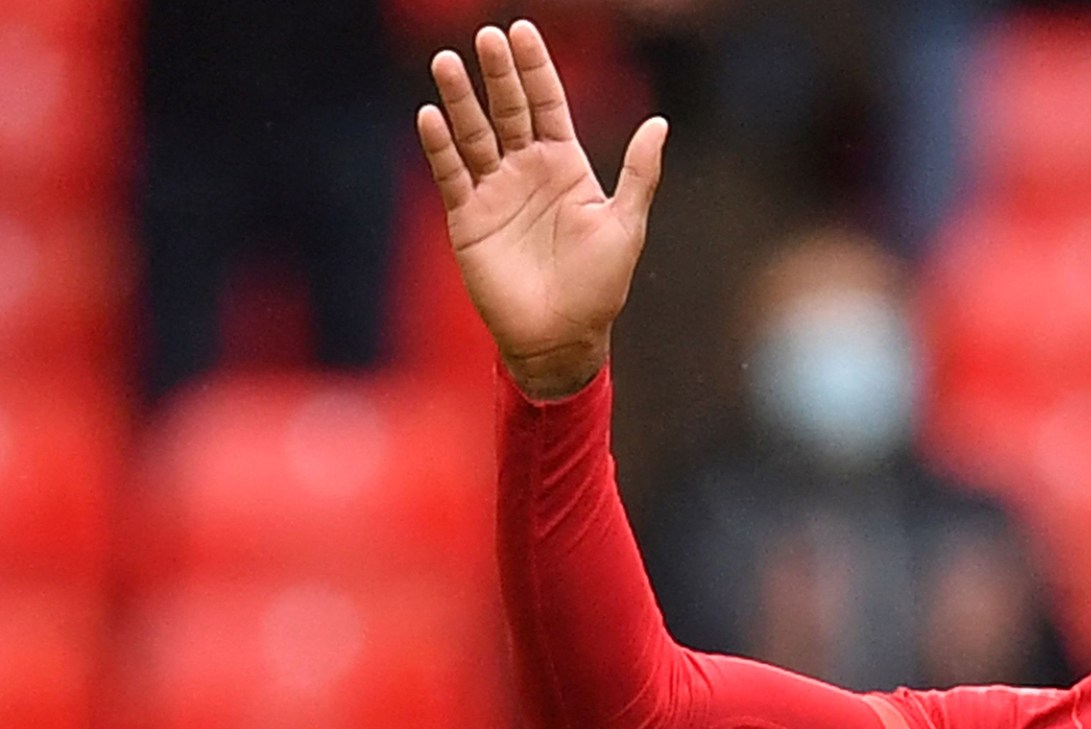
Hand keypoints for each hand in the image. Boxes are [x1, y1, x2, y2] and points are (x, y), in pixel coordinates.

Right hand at [417, 20, 666, 400]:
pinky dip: (440, 146)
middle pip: (508, 109)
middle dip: (497, 73)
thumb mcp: (626, 225)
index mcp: (566, 165)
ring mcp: (494, 191)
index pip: (548, 103)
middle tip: (485, 36)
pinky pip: (451, 174)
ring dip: (459, 100)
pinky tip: (430, 117)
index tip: (521, 30)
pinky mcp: (467, 217)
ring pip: (474, 133)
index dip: (535, 68)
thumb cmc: (600, 286)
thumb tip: (660, 123)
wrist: (561, 336)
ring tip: (446, 62)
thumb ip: (638, 174)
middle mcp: (527, 170)